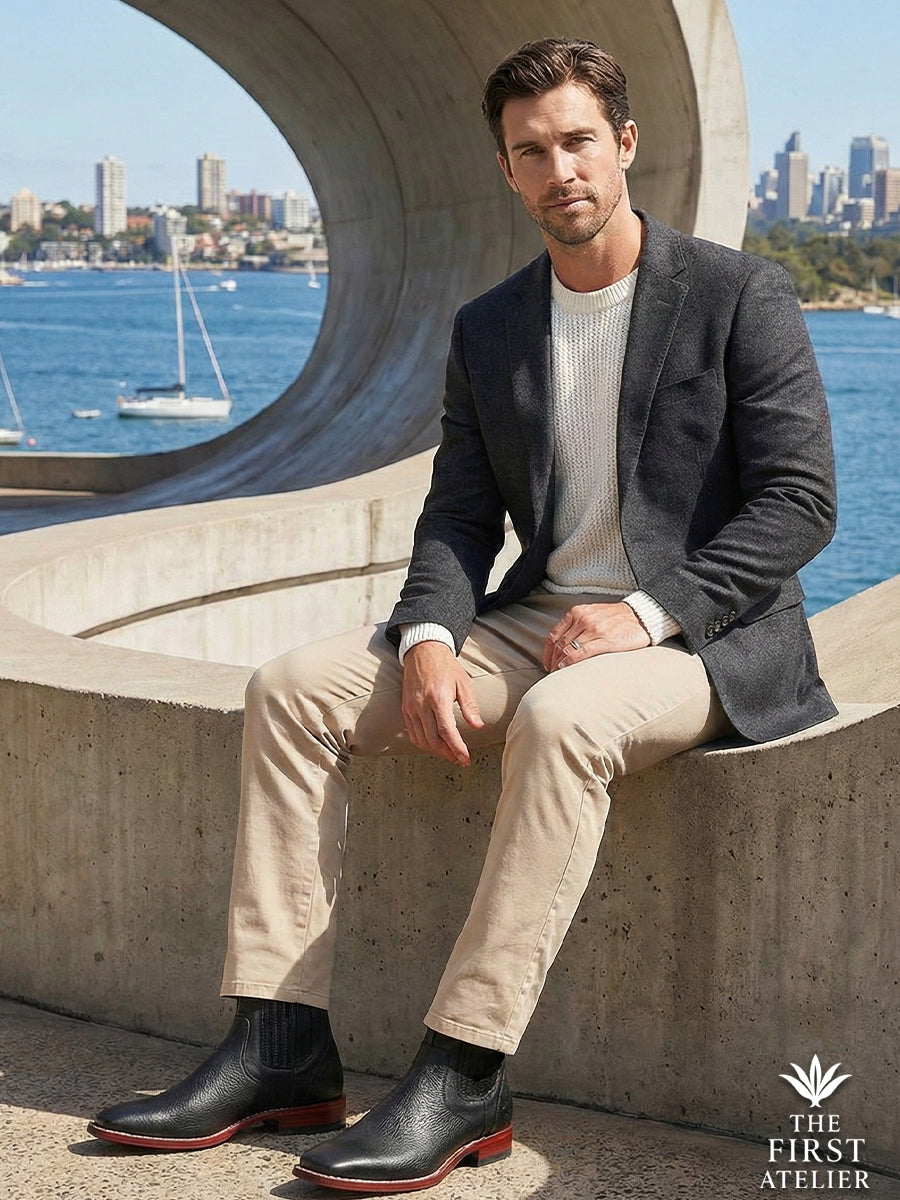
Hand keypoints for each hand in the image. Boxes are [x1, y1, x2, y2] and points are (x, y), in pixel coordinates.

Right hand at [401, 641, 483, 766]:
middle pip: (433, 740)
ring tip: (450, 754)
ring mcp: (411, 707)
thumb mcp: (464, 683)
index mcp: (438, 698)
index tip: (465, 758)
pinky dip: (423, 743)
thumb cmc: (446, 666)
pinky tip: (435, 745)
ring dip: (436, 751)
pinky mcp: (405, 708)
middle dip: (448, 754)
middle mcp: (422, 705)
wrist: (423, 651)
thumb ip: (470, 706)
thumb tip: (478, 726)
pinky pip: (412, 733)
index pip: (447, 731)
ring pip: (421, 740)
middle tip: (461, 760)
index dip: (457, 748)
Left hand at [542, 602, 649, 671]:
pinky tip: (566, 669)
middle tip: (551, 673)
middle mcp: (583, 619)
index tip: (547, 664)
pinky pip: (581, 653)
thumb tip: (563, 645)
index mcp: (577, 612)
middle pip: (559, 644)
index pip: (554, 635)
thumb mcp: (592, 614)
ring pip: (568, 649)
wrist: (641, 616)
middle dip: (552, 661)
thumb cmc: (617, 618)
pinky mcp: (605, 640)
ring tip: (558, 675)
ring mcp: (594, 629)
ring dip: (560, 664)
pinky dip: (570, 662)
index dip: (547, 652)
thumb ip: (577, 625)